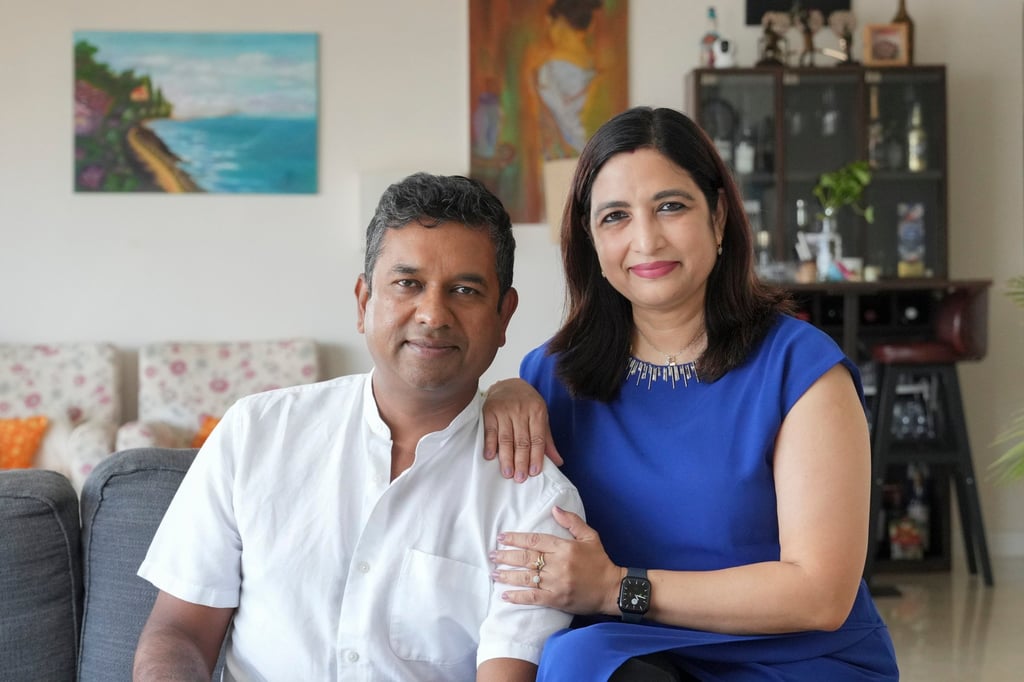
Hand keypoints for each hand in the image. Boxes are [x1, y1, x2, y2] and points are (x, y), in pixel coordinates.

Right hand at [482, 379, 562, 480]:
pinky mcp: (489, 411)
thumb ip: (547, 440)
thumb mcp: (541, 417)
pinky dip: (490, 444)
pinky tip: (490, 457)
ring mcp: (504, 410)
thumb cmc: (527, 404)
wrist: (508, 384)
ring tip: (507, 473)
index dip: (536, 456)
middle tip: (520, 478)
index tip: (534, 472)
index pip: (537, 438)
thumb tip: (558, 462)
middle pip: (521, 441)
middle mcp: (521, 410)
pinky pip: (490, 431)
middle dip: (521, 461)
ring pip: (506, 438)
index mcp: (537, 411)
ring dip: (506, 457)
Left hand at [491, 506, 620, 614]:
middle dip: (506, 556)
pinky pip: (532, 597)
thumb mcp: (590, 537)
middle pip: (526, 558)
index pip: (535, 540)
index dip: (516, 538)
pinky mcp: (556, 599)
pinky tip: (504, 595)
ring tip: (494, 572)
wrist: (611, 589)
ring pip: (526, 577)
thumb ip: (572, 522)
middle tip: (492, 555)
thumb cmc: (600, 562)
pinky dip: (517, 596)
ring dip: (507, 575)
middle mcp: (558, 564)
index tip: (502, 537)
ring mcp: (556, 583)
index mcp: (564, 547)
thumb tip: (554, 509)